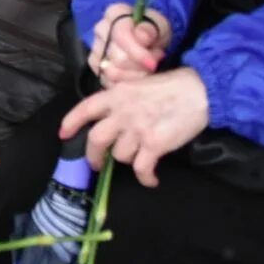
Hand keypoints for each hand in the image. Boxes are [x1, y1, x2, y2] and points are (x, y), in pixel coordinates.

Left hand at [61, 68, 210, 186]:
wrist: (199, 91)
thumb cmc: (171, 86)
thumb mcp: (138, 83)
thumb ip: (121, 97)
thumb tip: (110, 113)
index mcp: (116, 94)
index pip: (85, 109)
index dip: (71, 123)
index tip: (64, 134)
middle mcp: (122, 112)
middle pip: (96, 139)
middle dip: (93, 156)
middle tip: (97, 164)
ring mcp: (137, 129)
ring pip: (120, 155)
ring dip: (127, 161)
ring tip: (138, 160)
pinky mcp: (154, 144)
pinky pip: (141, 168)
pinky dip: (145, 178)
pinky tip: (150, 179)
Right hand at [87, 5, 165, 86]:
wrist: (150, 40)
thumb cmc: (154, 30)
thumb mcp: (160, 25)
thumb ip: (150, 29)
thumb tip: (141, 37)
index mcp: (115, 14)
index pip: (120, 34)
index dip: (137, 52)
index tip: (153, 63)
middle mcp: (101, 30)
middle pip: (116, 57)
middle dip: (139, 65)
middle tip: (154, 61)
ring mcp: (96, 49)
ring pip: (111, 72)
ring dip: (134, 76)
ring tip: (146, 67)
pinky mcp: (97, 67)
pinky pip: (108, 82)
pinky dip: (126, 83)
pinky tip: (136, 75)